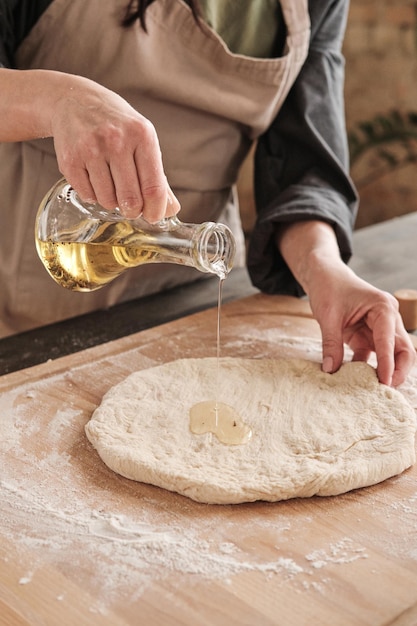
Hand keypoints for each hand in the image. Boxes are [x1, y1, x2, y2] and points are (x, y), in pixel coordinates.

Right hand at [50, 75, 179, 220]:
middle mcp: (116, 140)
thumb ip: (158, 176)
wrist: (75, 100)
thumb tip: (171, 210)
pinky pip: (87, 195)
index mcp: (142, 135)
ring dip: (111, 201)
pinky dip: (93, 195)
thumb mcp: (143, 140)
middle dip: (133, 210)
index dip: (155, 210)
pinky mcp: (70, 159)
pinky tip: (94, 179)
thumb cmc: (116, 124)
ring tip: (111, 185)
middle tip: (131, 207)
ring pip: (107, 201)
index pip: (153, 187)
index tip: (153, 217)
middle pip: (130, 199)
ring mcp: (91, 149)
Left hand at [308, 263, 415, 386]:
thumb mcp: (328, 316)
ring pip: (393, 355)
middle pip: (404, 350)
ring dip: (386, 372)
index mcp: (383, 308)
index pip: (390, 341)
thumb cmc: (329, 288)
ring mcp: (380, 328)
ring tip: (374, 390)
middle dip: (398, 371)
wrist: (323, 276)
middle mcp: (387, 318)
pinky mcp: (368, 336)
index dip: (388, 363)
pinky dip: (369, 368)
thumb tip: (330, 370)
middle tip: (385, 390)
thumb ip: (331, 343)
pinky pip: (374, 356)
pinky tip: (358, 381)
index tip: (384, 382)